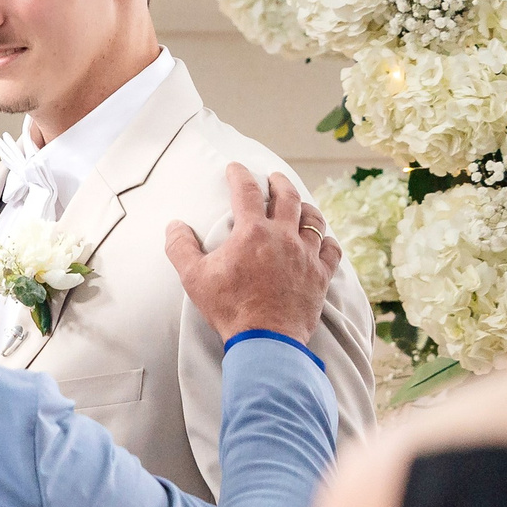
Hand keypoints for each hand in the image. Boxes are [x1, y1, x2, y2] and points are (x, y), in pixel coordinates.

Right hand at [165, 165, 340, 344]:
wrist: (265, 339)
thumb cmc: (229, 307)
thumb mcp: (193, 277)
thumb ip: (180, 247)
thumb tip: (174, 225)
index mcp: (252, 233)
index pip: (246, 191)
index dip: (239, 175)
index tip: (235, 167)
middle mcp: (283, 237)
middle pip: (287, 197)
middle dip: (279, 183)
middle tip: (274, 177)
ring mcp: (306, 255)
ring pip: (313, 220)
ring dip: (305, 208)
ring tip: (300, 205)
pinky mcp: (321, 275)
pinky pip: (331, 250)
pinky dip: (327, 241)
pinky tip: (322, 241)